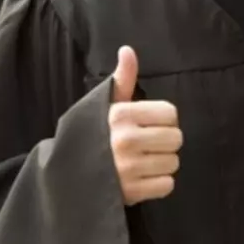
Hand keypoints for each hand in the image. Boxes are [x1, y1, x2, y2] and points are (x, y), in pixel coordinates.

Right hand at [108, 46, 181, 205]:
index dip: (164, 120)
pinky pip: (167, 185)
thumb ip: (123, 79)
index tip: (149, 124)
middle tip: (147, 145)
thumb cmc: (94, 134)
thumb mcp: (105, 105)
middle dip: (165, 142)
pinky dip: (158, 184)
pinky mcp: (130, 193)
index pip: (171, 113)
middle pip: (176, 138)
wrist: (67, 177)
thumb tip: (128, 50)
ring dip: (162, 164)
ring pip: (173, 162)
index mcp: (120, 115)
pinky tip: (142, 178)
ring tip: (142, 162)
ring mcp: (127, 168)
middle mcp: (124, 140)